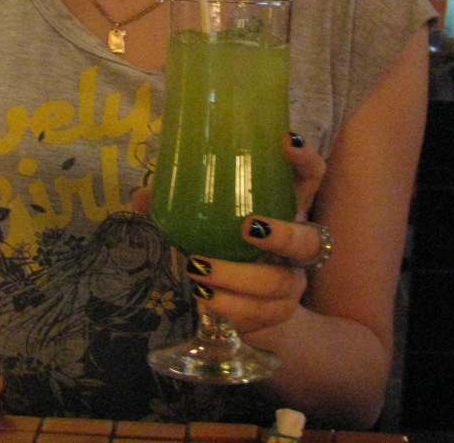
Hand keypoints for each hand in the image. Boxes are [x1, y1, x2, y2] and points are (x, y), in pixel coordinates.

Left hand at [180, 138, 327, 334]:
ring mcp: (293, 281)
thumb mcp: (209, 222)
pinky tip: (205, 298)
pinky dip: (230, 307)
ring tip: (198, 269)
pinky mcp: (281, 312)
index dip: (306, 158)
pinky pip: (260, 314)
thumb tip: (142, 195)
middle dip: (283, 235)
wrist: (249, 304)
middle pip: (309, 240)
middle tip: (248, 228)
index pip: (311, 177)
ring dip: (237, 278)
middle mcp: (299, 243)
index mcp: (286, 207)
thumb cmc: (228, 245)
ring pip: (278, 283)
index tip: (287, 140)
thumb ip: (181, 207)